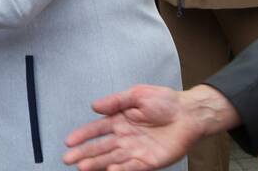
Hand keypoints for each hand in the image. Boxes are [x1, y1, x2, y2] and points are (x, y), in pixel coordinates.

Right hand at [63, 85, 239, 169]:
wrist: (188, 113)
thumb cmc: (164, 101)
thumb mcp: (136, 94)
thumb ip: (115, 101)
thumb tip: (94, 106)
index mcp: (119, 120)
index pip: (96, 130)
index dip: (82, 135)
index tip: (69, 142)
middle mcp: (124, 137)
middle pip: (100, 147)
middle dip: (84, 153)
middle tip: (68, 160)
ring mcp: (135, 150)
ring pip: (112, 159)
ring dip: (97, 164)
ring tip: (83, 167)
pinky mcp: (148, 161)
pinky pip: (132, 168)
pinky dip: (122, 170)